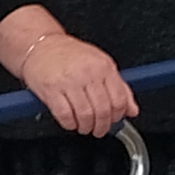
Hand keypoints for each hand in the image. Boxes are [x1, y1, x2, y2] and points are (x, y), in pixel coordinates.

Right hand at [12, 31, 135, 137]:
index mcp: (103, 67)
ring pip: (85, 115)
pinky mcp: (51, 89)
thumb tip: (132, 110)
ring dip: (86, 127)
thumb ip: (119, 87)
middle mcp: (87, 73)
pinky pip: (65, 115)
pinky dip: (70, 124)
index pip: (119, 100)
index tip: (113, 121)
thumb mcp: (101, 64)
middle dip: (102, 126)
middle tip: (98, 129)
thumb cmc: (70, 54)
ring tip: (84, 127)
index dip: (117, 116)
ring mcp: (69, 81)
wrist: (42, 45)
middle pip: (102, 110)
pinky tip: (71, 122)